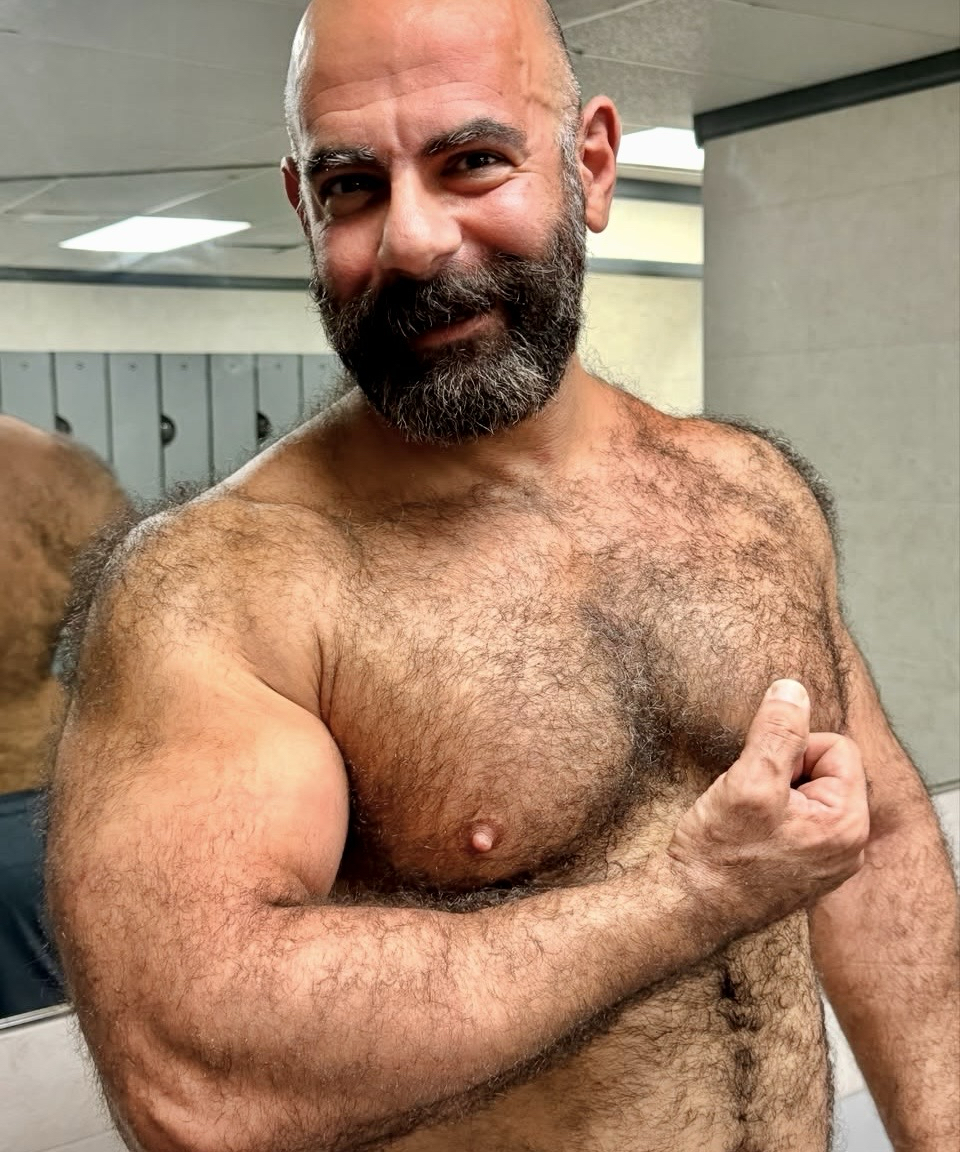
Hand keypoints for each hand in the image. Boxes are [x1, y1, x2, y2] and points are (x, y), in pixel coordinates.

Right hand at [666, 679, 868, 938]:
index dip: (791, 749)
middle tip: (751, 800)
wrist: (686, 909)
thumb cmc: (717, 856)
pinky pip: (793, 817)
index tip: (761, 779)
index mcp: (848, 825)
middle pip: (823, 768)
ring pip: (804, 791)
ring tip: (744, 819)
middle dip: (782, 771)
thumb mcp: (748, 781)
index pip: (836, 746)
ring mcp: (826, 860)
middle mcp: (848, 846)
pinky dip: (767, 815)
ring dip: (771, 792)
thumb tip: (793, 689)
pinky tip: (744, 835)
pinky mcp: (803, 867)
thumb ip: (777, 731)